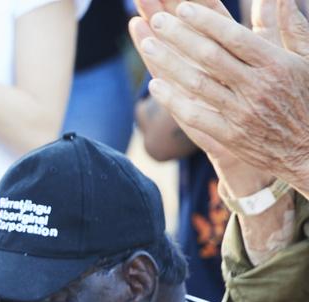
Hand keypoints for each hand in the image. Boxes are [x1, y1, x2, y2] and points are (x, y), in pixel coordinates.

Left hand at [129, 0, 308, 190]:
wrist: (308, 150)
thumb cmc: (306, 97)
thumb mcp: (307, 59)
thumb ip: (290, 26)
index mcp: (276, 64)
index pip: (234, 37)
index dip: (206, 21)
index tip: (182, 8)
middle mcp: (258, 87)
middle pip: (210, 57)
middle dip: (180, 36)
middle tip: (158, 20)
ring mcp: (242, 113)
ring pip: (197, 84)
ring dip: (169, 63)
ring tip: (147, 45)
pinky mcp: (230, 136)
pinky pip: (195, 116)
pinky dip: (173, 100)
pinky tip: (155, 86)